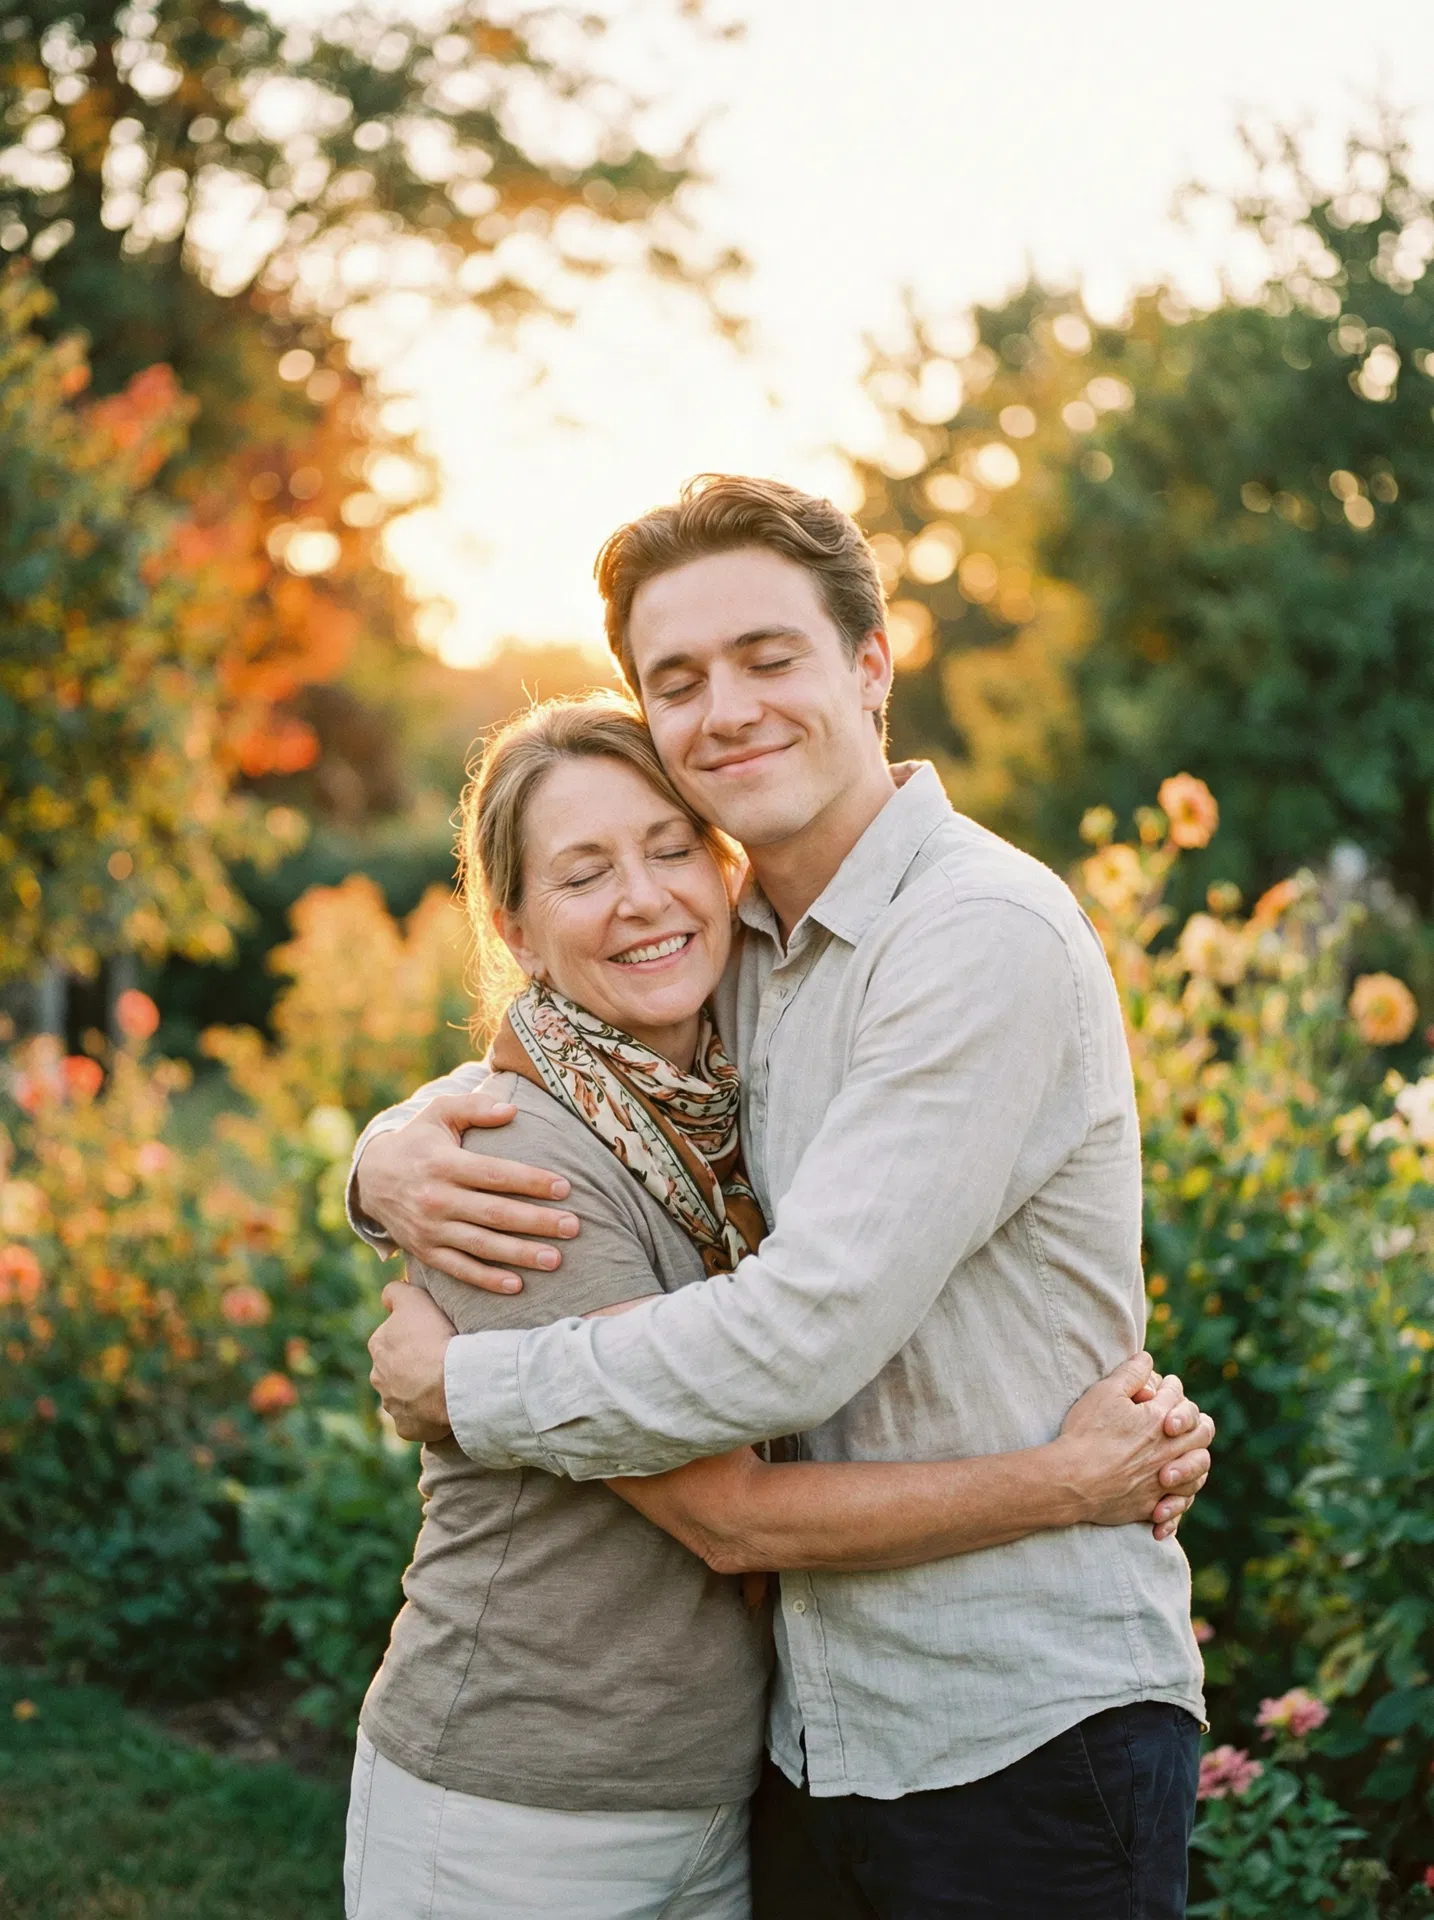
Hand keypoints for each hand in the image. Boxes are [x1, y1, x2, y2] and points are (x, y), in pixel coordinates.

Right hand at [355, 1091, 578, 1292]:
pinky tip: (516, 1285)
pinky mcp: (425, 1252)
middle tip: (573, 1227)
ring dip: (519, 1254)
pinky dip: (486, 1279)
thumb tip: (512, 1110)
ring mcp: (430, 1230)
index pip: (495, 1174)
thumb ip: (474, 1107)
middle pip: (495, 1213)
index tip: (565, 1188)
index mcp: (444, 1164)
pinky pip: (459, 1269)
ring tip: (556, 1259)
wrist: (371, 1179)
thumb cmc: (419, 1141)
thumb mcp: (439, 1113)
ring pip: (481, 1245)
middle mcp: (437, 1199)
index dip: (531, 1181)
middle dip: (537, 1222)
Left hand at [368, 1283, 457, 1442]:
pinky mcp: (406, 1428)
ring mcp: (392, 1406)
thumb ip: (395, 1292)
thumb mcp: (414, 1299)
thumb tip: (388, 1295)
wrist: (451, 1382)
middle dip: (411, 1366)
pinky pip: (416, 1422)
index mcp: (378, 1345)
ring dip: (418, 1392)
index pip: (390, 1336)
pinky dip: (426, 1418)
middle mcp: (378, 1377)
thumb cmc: (434, 1337)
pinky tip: (443, 1409)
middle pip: (395, 1369)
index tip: (430, 1336)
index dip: (411, 1335)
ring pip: (404, 1396)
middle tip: (440, 1361)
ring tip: (444, 1386)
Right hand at [1055, 1353, 1213, 1541]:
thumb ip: (1131, 1373)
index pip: (1178, 1395)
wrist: (1072, 1480)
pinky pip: (1179, 1504)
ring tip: (1182, 1456)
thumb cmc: (1087, 1433)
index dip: (1170, 1387)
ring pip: (1199, 1470)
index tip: (1160, 1388)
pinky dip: (1178, 1501)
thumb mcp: (1105, 1392)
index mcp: (1160, 1419)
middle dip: (1195, 1421)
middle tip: (1180, 1421)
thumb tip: (1147, 1358)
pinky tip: (1168, 1496)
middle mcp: (1170, 1450)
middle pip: (1203, 1432)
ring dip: (1194, 1460)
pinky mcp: (1152, 1505)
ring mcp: (1164, 1481)